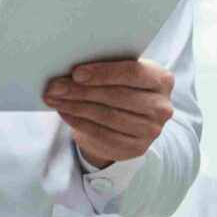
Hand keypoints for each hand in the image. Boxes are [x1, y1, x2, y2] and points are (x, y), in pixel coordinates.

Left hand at [45, 59, 177, 168]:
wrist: (128, 123)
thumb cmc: (122, 89)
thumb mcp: (121, 75)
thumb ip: (106, 68)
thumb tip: (70, 69)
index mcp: (161, 79)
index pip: (133, 72)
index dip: (103, 73)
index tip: (76, 73)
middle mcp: (161, 106)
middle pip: (116, 96)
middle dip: (81, 91)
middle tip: (55, 87)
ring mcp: (151, 130)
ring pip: (107, 116)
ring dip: (76, 106)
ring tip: (55, 98)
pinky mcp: (136, 148)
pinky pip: (103, 134)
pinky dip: (80, 122)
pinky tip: (65, 113)